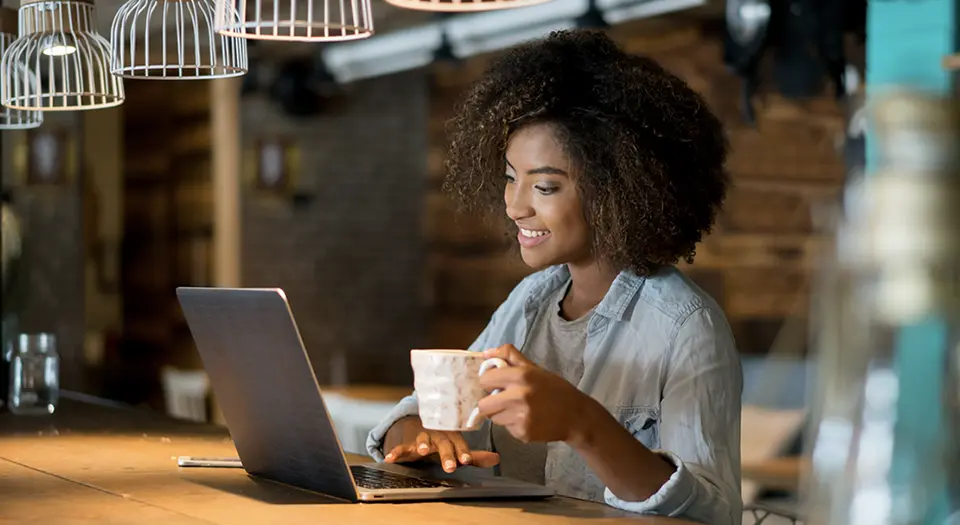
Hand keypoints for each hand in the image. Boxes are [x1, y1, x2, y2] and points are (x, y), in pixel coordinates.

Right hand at [382, 417, 499, 472]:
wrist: (418, 426)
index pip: (460, 443)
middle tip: (450, 466)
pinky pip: (401, 447)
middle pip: (443, 444)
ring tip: (421, 451)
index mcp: (452, 436)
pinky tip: (390, 458)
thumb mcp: (457, 448)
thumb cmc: (442, 440)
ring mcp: (422, 438)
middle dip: (447, 454)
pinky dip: (395, 452)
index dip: (464, 451)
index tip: (466, 460)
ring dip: (422, 444)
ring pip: (423, 439)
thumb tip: (497, 458)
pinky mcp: (407, 444)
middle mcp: (438, 435)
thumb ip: (475, 456)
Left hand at [477, 344, 592, 443]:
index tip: (495, 384)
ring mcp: (520, 417)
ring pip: (494, 418)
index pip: (485, 380)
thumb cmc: (554, 389)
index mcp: (521, 375)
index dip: (489, 382)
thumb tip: (485, 353)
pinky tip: (528, 419)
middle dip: (490, 403)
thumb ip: (509, 356)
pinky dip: (513, 425)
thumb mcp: (534, 368)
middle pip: (483, 405)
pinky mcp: (523, 433)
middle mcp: (518, 396)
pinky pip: (507, 429)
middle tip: (502, 400)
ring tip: (519, 409)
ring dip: (502, 414)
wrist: (576, 416)